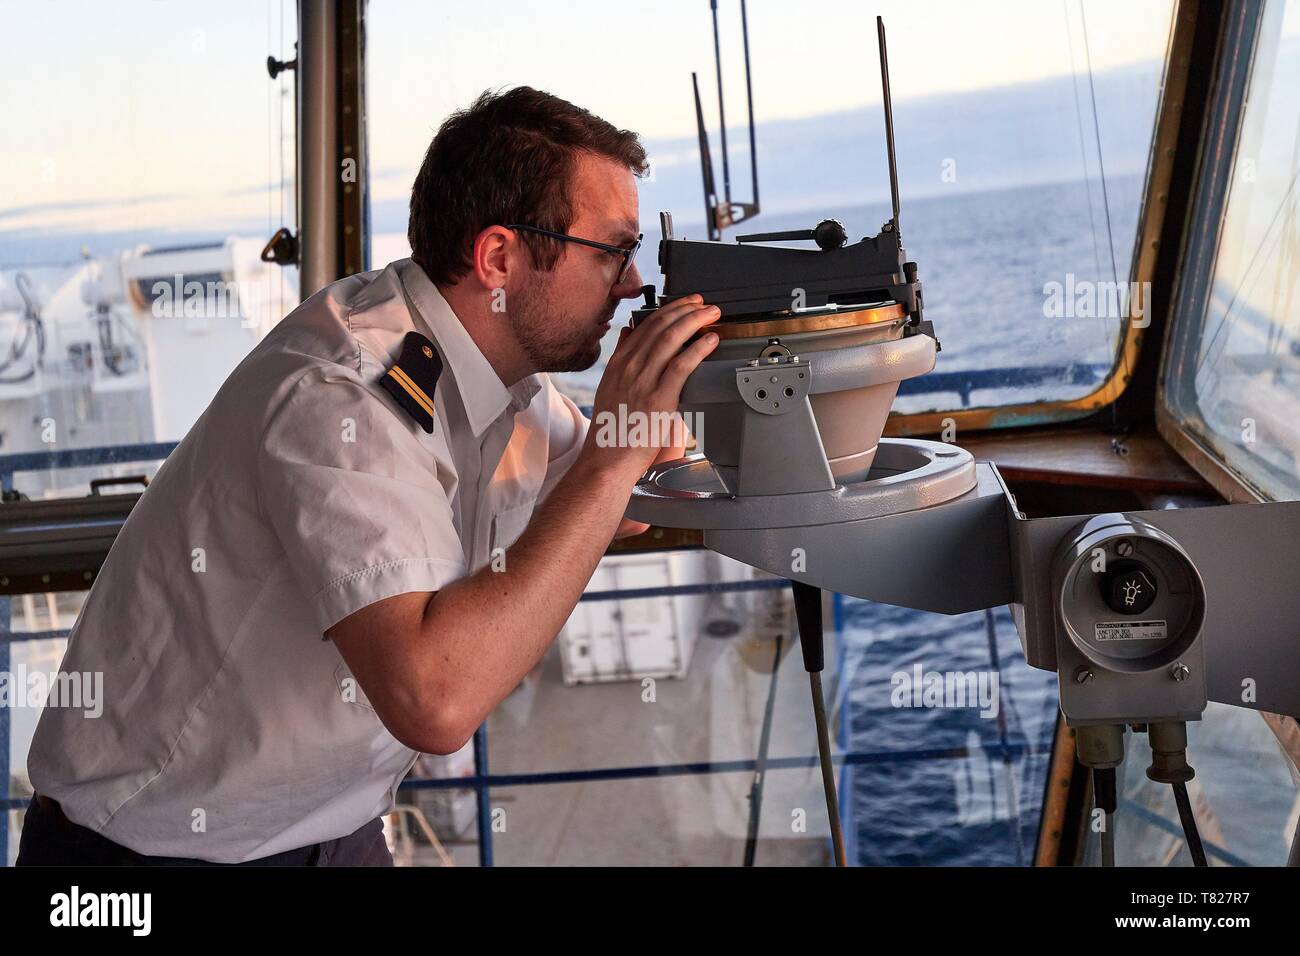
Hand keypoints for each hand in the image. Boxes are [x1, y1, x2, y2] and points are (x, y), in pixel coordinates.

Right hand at [582, 294, 720, 478]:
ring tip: (711, 315)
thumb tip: (628, 333)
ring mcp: (643, 382)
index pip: (646, 325)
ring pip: (671, 339)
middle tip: (704, 304)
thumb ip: (621, 358)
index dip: (670, 309)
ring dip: (695, 322)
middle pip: (661, 326)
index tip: (686, 303)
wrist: (607, 460)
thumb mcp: (610, 387)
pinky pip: (681, 365)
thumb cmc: (612, 431)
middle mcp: (629, 368)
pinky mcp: (658, 399)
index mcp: (619, 364)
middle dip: (686, 309)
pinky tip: (710, 341)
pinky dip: (698, 349)